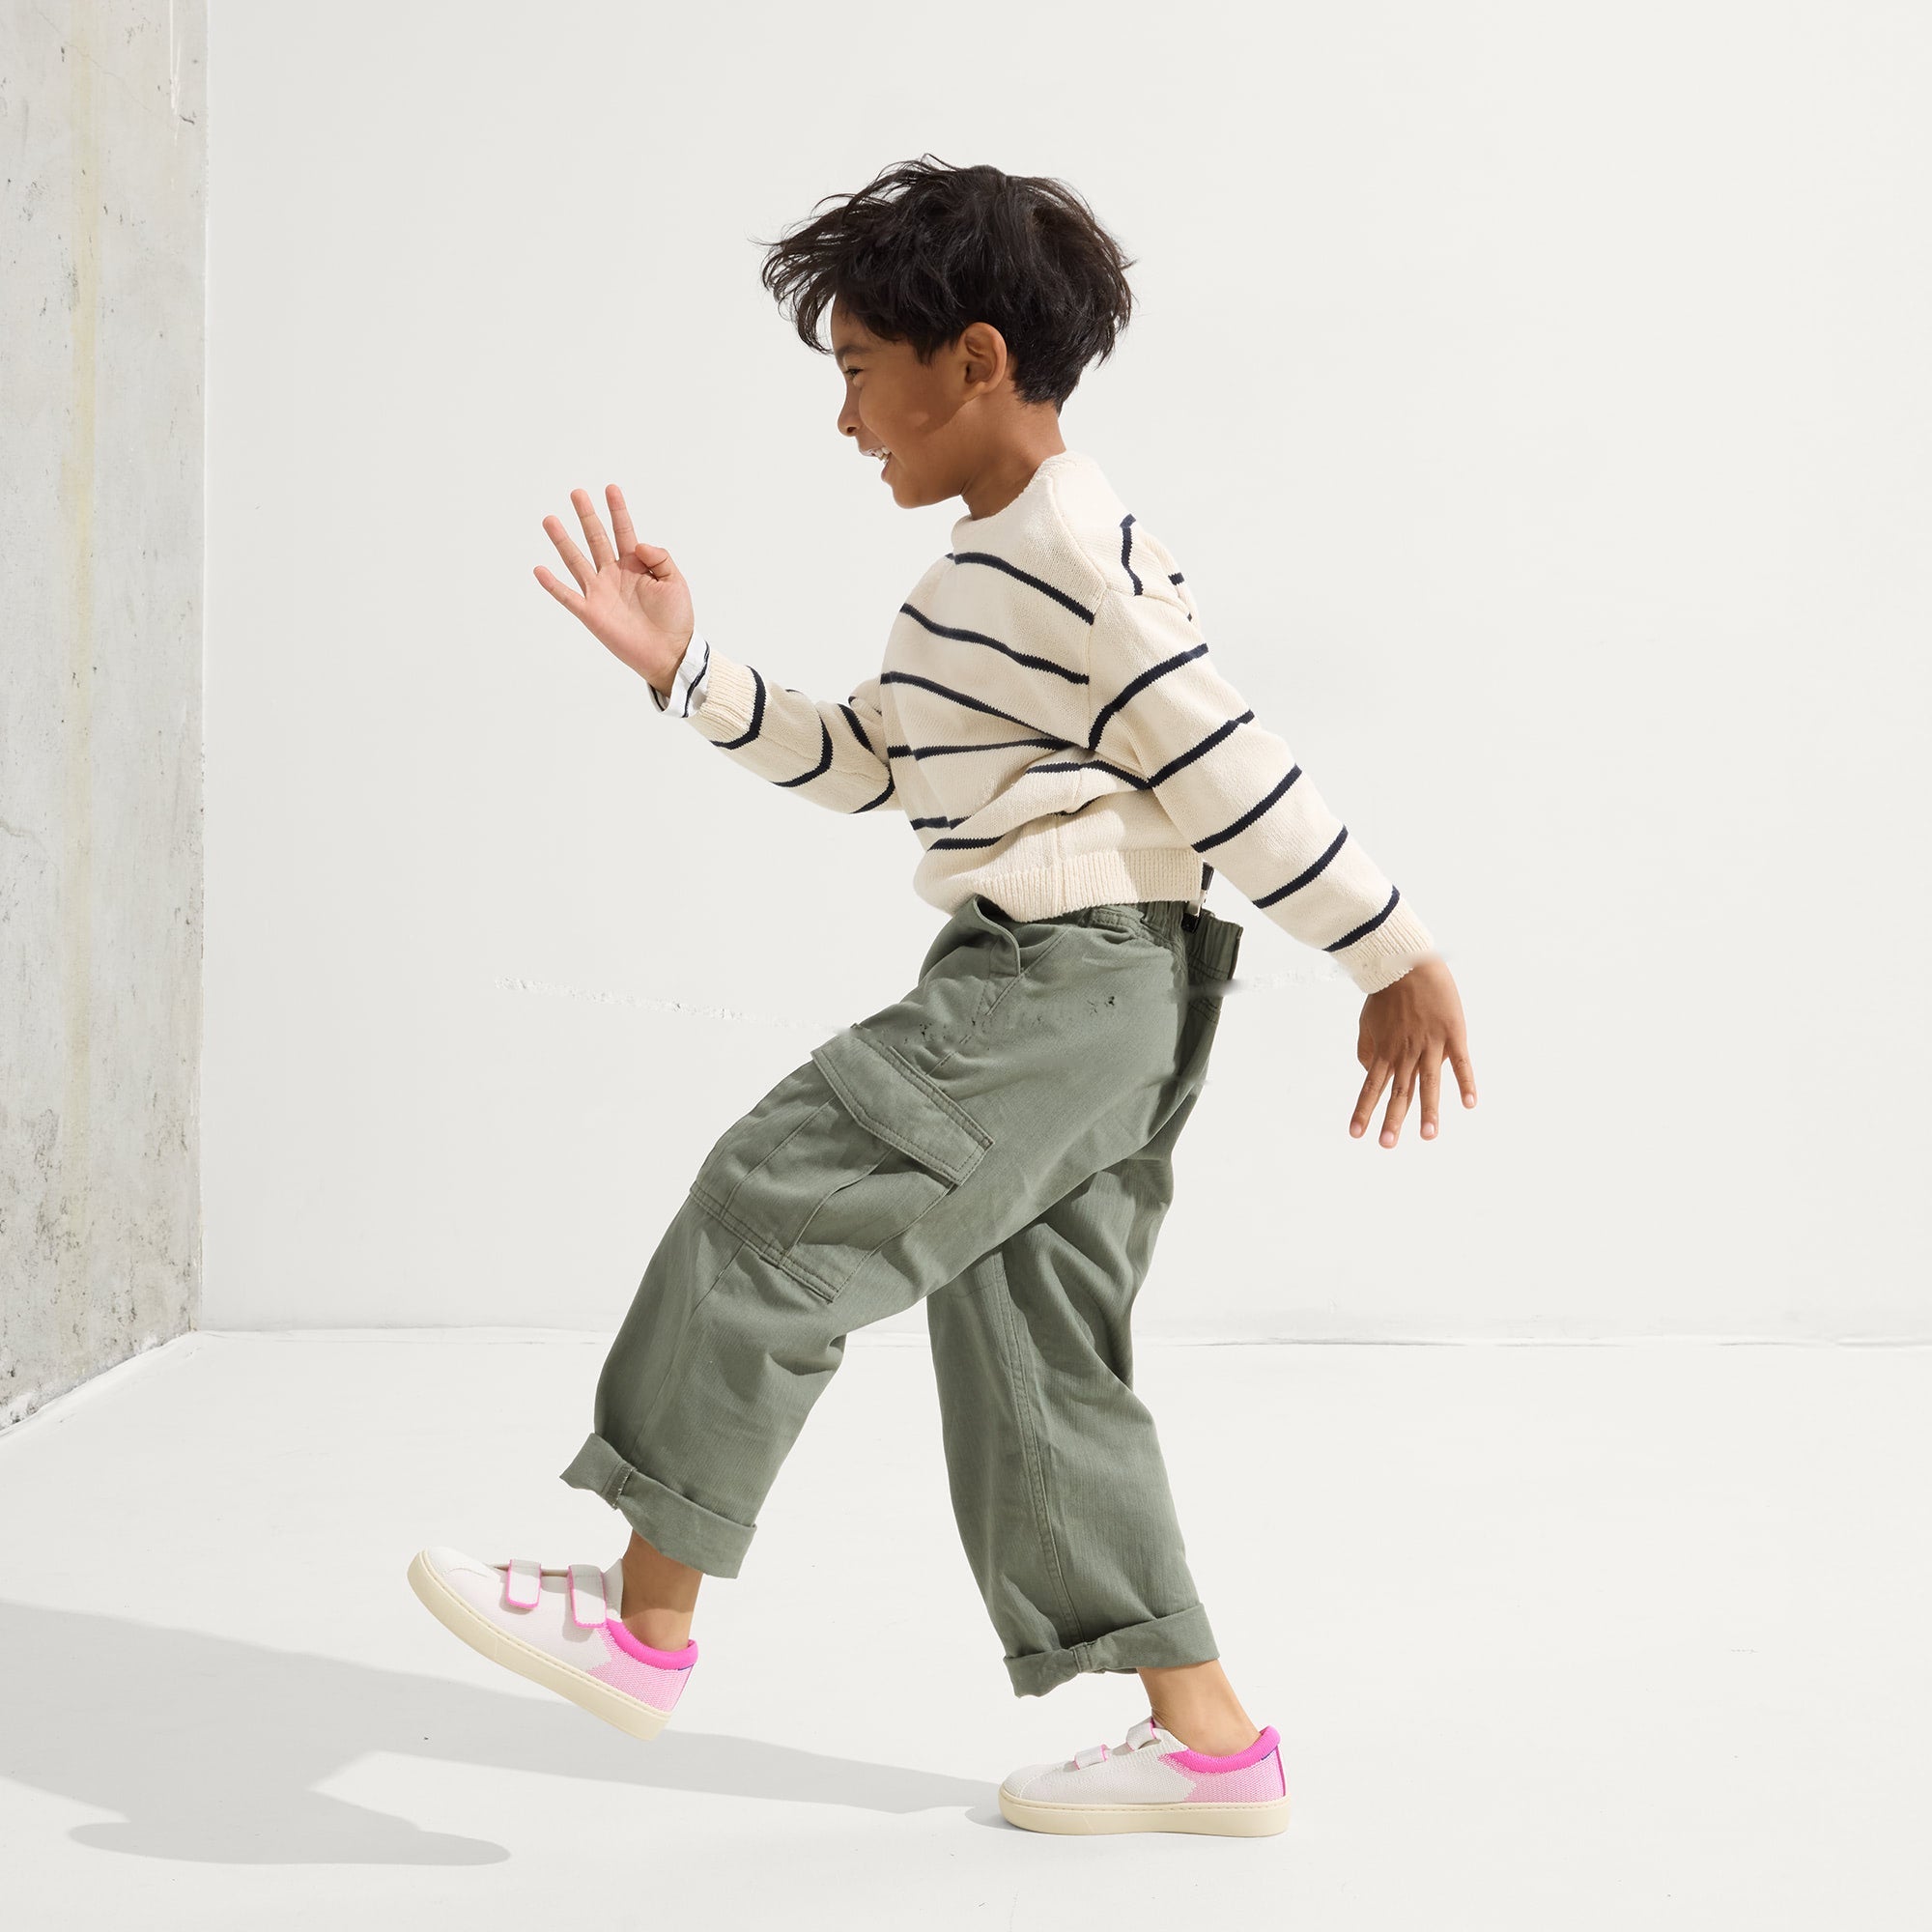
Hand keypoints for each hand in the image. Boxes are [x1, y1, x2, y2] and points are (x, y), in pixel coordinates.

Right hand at [533, 484, 693, 691]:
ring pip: (576, 561)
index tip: (611, 488)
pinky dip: (552, 584)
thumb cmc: (676, 619)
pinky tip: (539, 569)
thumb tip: (639, 543)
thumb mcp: (676, 582)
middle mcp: (614, 574)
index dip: (617, 511)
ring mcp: (600, 592)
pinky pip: (567, 596)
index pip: (623, 531)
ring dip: (563, 541)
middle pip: (596, 539)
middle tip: (576, 493)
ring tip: (550, 520)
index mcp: (635, 565)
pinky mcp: (591, 613)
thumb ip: (660, 558)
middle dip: (587, 516)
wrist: (669, 653)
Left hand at [1349, 956, 1475, 1146]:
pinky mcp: (1453, 1034)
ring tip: (1429, 1135)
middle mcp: (1406, 1052)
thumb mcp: (1367, 1023)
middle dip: (1393, 1120)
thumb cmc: (1386, 994)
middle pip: (1399, 1091)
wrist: (1407, 962)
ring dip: (1429, 1110)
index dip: (1364, 1110)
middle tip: (1388, 1145)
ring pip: (1429, 1083)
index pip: (1371, 1087)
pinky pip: (1460, 1062)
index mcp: (1385, 1051)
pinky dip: (1466, 1082)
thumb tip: (1368, 1072)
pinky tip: (1469, 1103)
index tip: (1356, 1135)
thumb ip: (1366, 1050)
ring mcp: (1430, 1044)